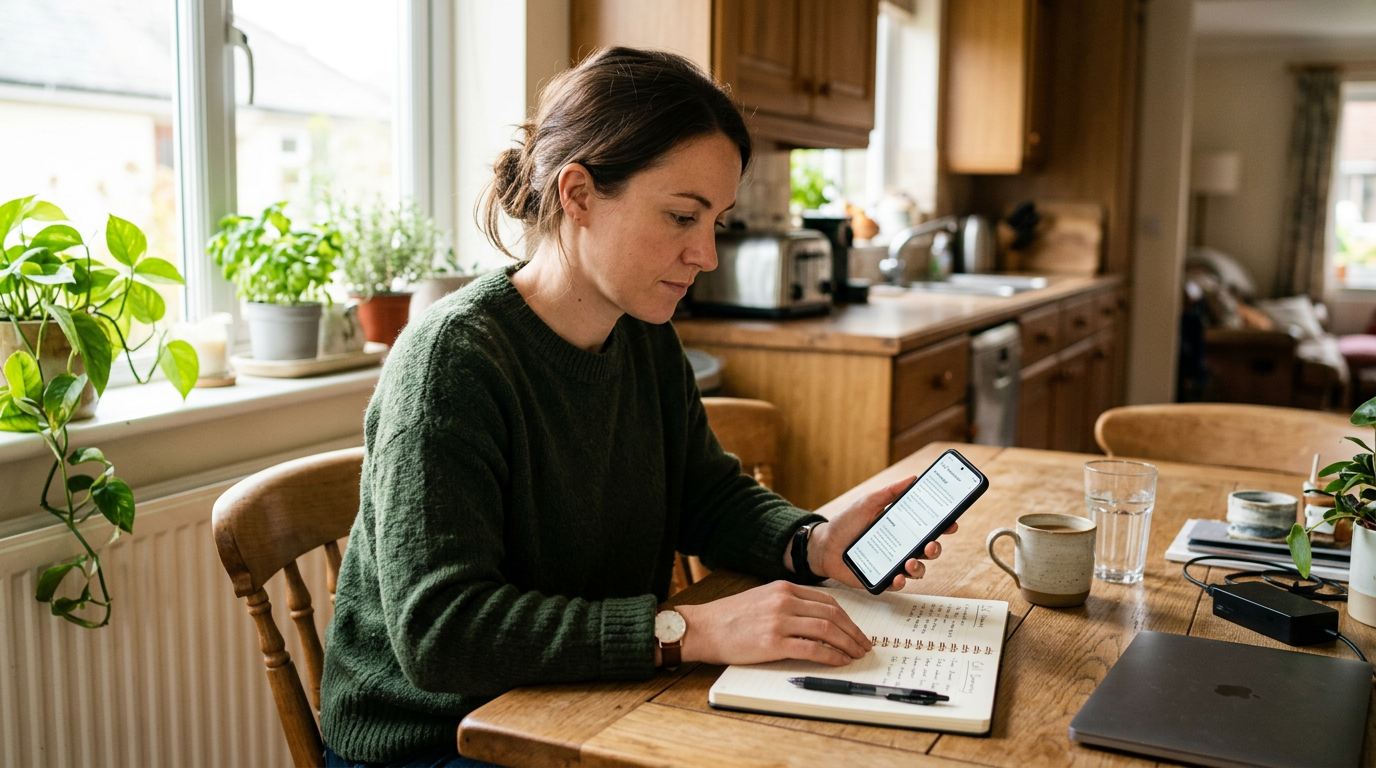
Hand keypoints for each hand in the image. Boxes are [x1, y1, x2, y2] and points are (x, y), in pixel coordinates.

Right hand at [675, 581, 872, 665]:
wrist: (702, 628)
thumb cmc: (729, 618)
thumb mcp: (762, 599)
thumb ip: (787, 604)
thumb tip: (816, 621)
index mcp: (784, 588)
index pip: (827, 601)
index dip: (847, 618)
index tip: (856, 630)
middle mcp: (784, 600)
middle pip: (832, 615)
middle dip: (853, 632)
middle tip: (864, 645)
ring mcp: (779, 621)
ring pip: (827, 630)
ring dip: (847, 644)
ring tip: (856, 655)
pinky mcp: (773, 643)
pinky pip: (812, 649)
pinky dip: (831, 656)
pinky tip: (840, 662)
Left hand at [805, 476, 957, 591]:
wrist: (824, 545)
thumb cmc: (846, 523)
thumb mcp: (867, 503)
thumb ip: (889, 492)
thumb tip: (913, 478)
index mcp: (901, 527)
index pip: (928, 527)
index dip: (943, 527)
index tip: (951, 524)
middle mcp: (901, 546)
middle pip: (928, 550)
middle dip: (935, 549)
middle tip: (930, 545)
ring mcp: (893, 563)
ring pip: (917, 569)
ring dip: (919, 567)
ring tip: (909, 562)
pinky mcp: (882, 578)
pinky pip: (897, 583)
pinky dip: (900, 581)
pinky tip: (898, 577)